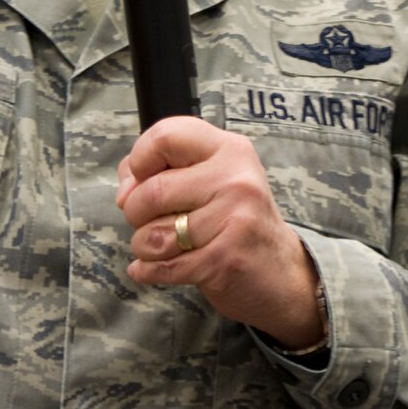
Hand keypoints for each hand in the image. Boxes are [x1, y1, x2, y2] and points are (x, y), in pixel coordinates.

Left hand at [116, 117, 325, 348]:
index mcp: (229, 149)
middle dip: (136, 213)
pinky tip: (156, 268)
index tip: (141, 179)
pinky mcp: (226, 258)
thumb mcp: (210, 180)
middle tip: (151, 221)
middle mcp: (235, 178)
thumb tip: (126, 188)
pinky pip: (164, 266)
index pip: (165, 136)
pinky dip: (150, 271)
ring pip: (153, 234)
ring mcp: (234, 218)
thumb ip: (163, 170)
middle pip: (152, 190)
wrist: (282, 273)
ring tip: (165, 246)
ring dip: (145, 246)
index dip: (139, 160)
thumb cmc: (235, 221)